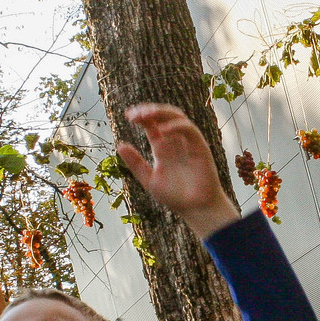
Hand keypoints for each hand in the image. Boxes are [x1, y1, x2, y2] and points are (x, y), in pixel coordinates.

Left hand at [114, 104, 239, 239]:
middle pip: (163, 116)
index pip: (151, 124)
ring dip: (162, 112)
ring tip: (146, 115)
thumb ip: (135, 163)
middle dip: (149, 110)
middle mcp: (174, 142)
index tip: (128, 115)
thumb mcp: (149, 180)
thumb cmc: (175, 197)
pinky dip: (176, 126)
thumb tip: (119, 145)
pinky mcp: (199, 147)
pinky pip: (189, 130)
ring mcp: (187, 143)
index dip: (141, 116)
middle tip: (135, 114)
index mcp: (161, 148)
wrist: (196, 210)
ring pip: (177, 117)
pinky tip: (162, 131)